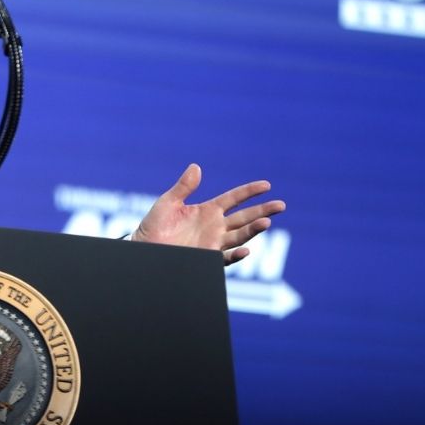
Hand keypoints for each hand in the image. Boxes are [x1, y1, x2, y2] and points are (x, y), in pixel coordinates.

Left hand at [131, 164, 285, 264]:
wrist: (143, 249)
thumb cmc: (154, 225)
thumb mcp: (168, 202)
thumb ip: (184, 187)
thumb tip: (196, 166)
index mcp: (207, 210)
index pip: (234, 198)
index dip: (249, 192)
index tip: (266, 185)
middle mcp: (215, 226)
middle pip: (244, 217)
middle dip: (263, 211)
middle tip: (281, 205)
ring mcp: (213, 242)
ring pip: (239, 236)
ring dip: (253, 230)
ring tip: (266, 222)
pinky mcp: (206, 258)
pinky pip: (224, 258)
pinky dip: (236, 255)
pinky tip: (245, 250)